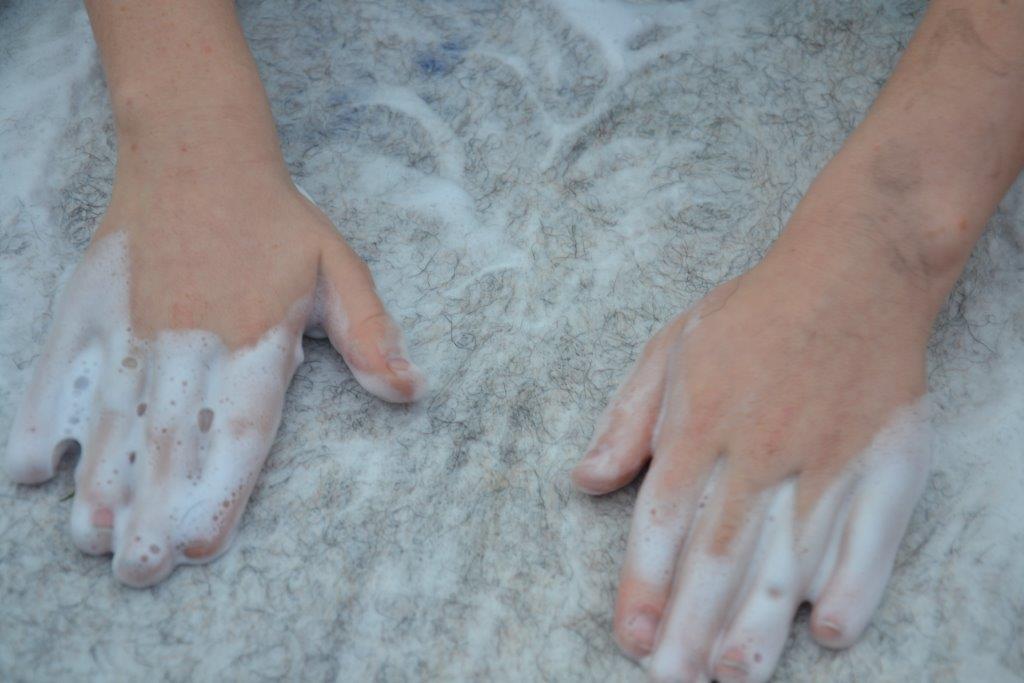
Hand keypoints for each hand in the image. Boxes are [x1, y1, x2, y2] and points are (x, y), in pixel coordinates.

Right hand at [5, 161, 425, 586]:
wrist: (197, 151)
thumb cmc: (275, 220)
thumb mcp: (339, 268)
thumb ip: (371, 333)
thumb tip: (411, 391)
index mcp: (254, 338)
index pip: (239, 426)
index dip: (220, 488)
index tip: (202, 542)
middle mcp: (188, 341)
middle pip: (170, 438)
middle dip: (153, 510)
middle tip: (139, 570)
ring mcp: (130, 326)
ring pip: (113, 416)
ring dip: (100, 482)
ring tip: (91, 540)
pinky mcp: (87, 309)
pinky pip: (58, 371)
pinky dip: (43, 418)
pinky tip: (32, 470)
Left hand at [571, 246, 932, 681]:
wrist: (854, 270)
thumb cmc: (753, 312)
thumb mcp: (669, 347)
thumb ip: (627, 420)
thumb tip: (585, 482)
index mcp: (700, 420)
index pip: (663, 519)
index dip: (645, 584)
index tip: (633, 637)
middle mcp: (759, 448)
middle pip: (719, 553)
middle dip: (692, 625)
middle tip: (672, 681)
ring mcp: (827, 456)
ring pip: (788, 555)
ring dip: (758, 623)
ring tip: (731, 676)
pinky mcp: (885, 459)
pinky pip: (871, 532)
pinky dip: (853, 583)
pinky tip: (826, 629)